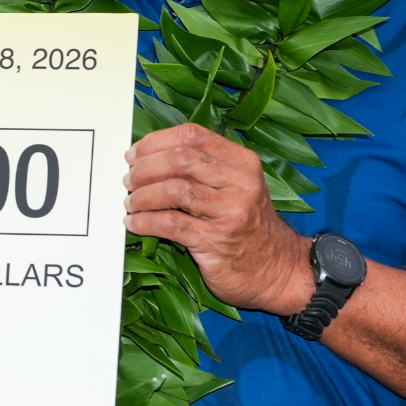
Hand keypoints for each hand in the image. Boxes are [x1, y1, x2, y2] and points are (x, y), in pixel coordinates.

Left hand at [123, 123, 313, 313]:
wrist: (278, 270)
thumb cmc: (248, 226)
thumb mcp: (237, 188)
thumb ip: (204, 169)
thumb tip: (149, 157)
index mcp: (243, 163)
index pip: (193, 136)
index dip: (156, 142)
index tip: (135, 154)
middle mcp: (240, 183)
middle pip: (181, 159)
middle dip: (145, 168)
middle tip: (128, 180)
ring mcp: (230, 212)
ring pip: (174, 190)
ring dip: (142, 196)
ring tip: (131, 203)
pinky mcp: (215, 241)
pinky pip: (170, 224)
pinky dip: (145, 221)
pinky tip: (134, 223)